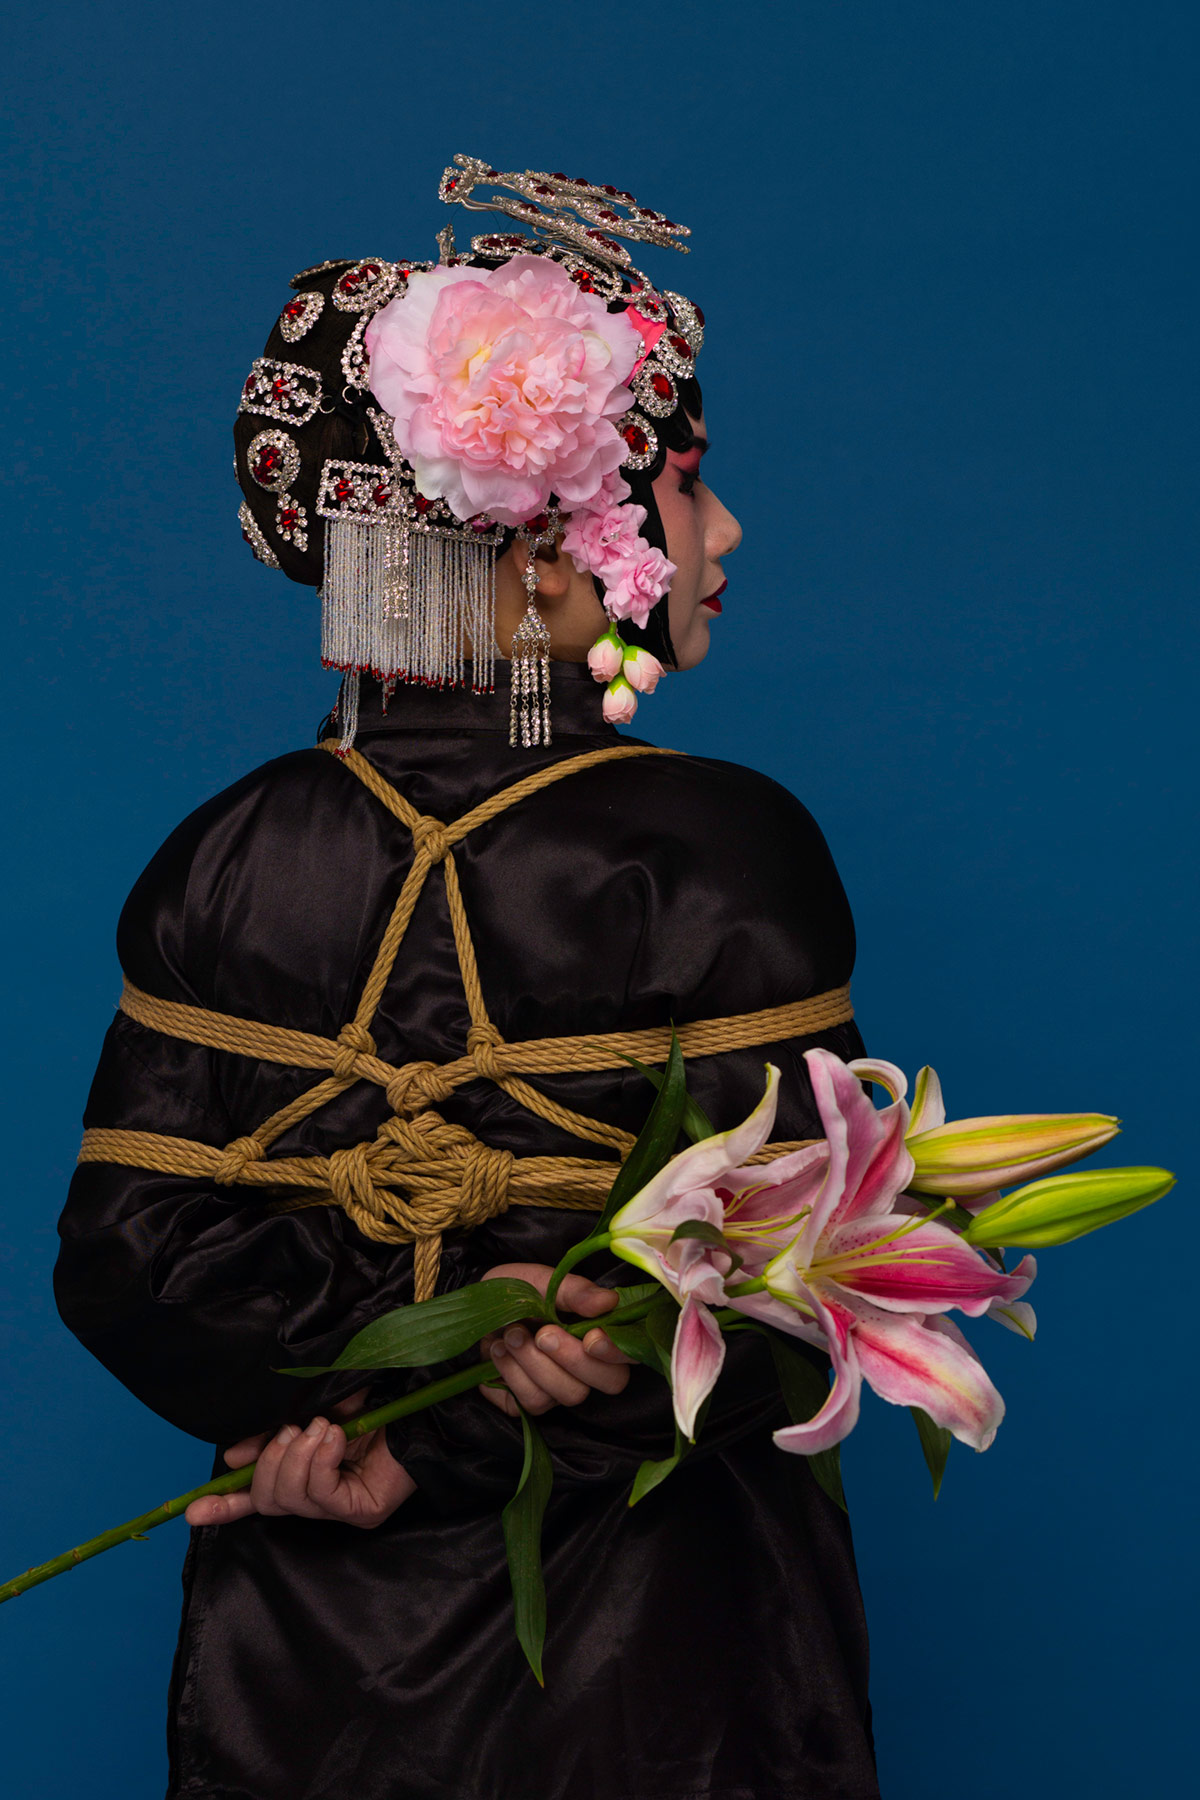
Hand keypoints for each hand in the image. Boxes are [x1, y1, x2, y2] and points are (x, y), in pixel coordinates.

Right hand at [184, 1387, 415, 1528]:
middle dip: (270, 1461)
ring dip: (298, 1455)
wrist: (422, 1412)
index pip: (257, 1501)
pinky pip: (320, 1494)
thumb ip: (276, 1434)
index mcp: (305, 1479)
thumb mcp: (315, 1414)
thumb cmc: (373, 1409)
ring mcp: (340, 1511)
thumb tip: (232, 1456)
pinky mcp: (361, 1513)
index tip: (192, 1512)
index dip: (225, 1506)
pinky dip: (321, 1460)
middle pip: (268, 1500)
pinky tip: (337, 1438)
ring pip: (290, 1499)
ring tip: (323, 1428)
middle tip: (295, 1430)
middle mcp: (320, 1502)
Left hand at [478, 1262, 633, 1417]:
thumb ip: (576, 1292)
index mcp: (600, 1333)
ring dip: (535, 1362)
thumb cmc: (518, 1292)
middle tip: (543, 1334)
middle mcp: (588, 1367)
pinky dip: (513, 1373)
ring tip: (511, 1334)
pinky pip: (534, 1402)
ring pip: (569, 1393)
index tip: (591, 1337)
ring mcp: (561, 1389)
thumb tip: (609, 1301)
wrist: (475, 1308)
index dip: (617, 1352)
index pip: (630, 1354)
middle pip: (609, 1382)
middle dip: (573, 1358)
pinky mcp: (531, 1403)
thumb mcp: (543, 1281)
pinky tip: (499, 1350)